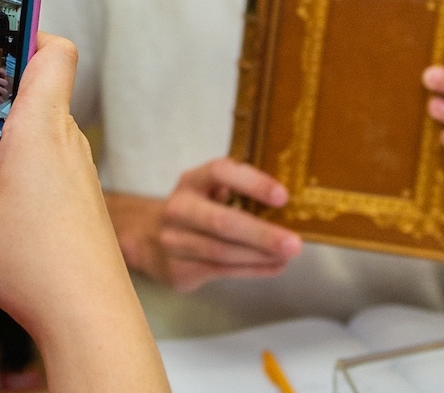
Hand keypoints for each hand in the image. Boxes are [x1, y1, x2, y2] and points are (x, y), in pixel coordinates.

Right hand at [0, 34, 169, 392]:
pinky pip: (47, 167)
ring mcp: (78, 171)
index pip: (55, 50)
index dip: (31, 31)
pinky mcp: (80, 201)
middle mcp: (66, 140)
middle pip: (40, 91)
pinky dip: (19, 172)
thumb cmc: (35, 262)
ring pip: (40, 134)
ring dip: (6, 140)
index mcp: (40, 125)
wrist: (87, 315)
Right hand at [110, 158, 301, 293]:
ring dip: (260, 256)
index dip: (252, 183)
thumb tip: (291, 202)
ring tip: (287, 256)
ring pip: (223, 252)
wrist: (149, 239)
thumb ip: (238, 190)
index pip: (219, 172)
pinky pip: (221, 271)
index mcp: (191, 181)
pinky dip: (252, 270)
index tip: (283, 197)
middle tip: (294, 243)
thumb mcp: (208, 190)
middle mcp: (178, 208)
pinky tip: (273, 267)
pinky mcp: (178, 269)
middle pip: (221, 221)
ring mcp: (174, 241)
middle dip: (261, 234)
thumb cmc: (196, 209)